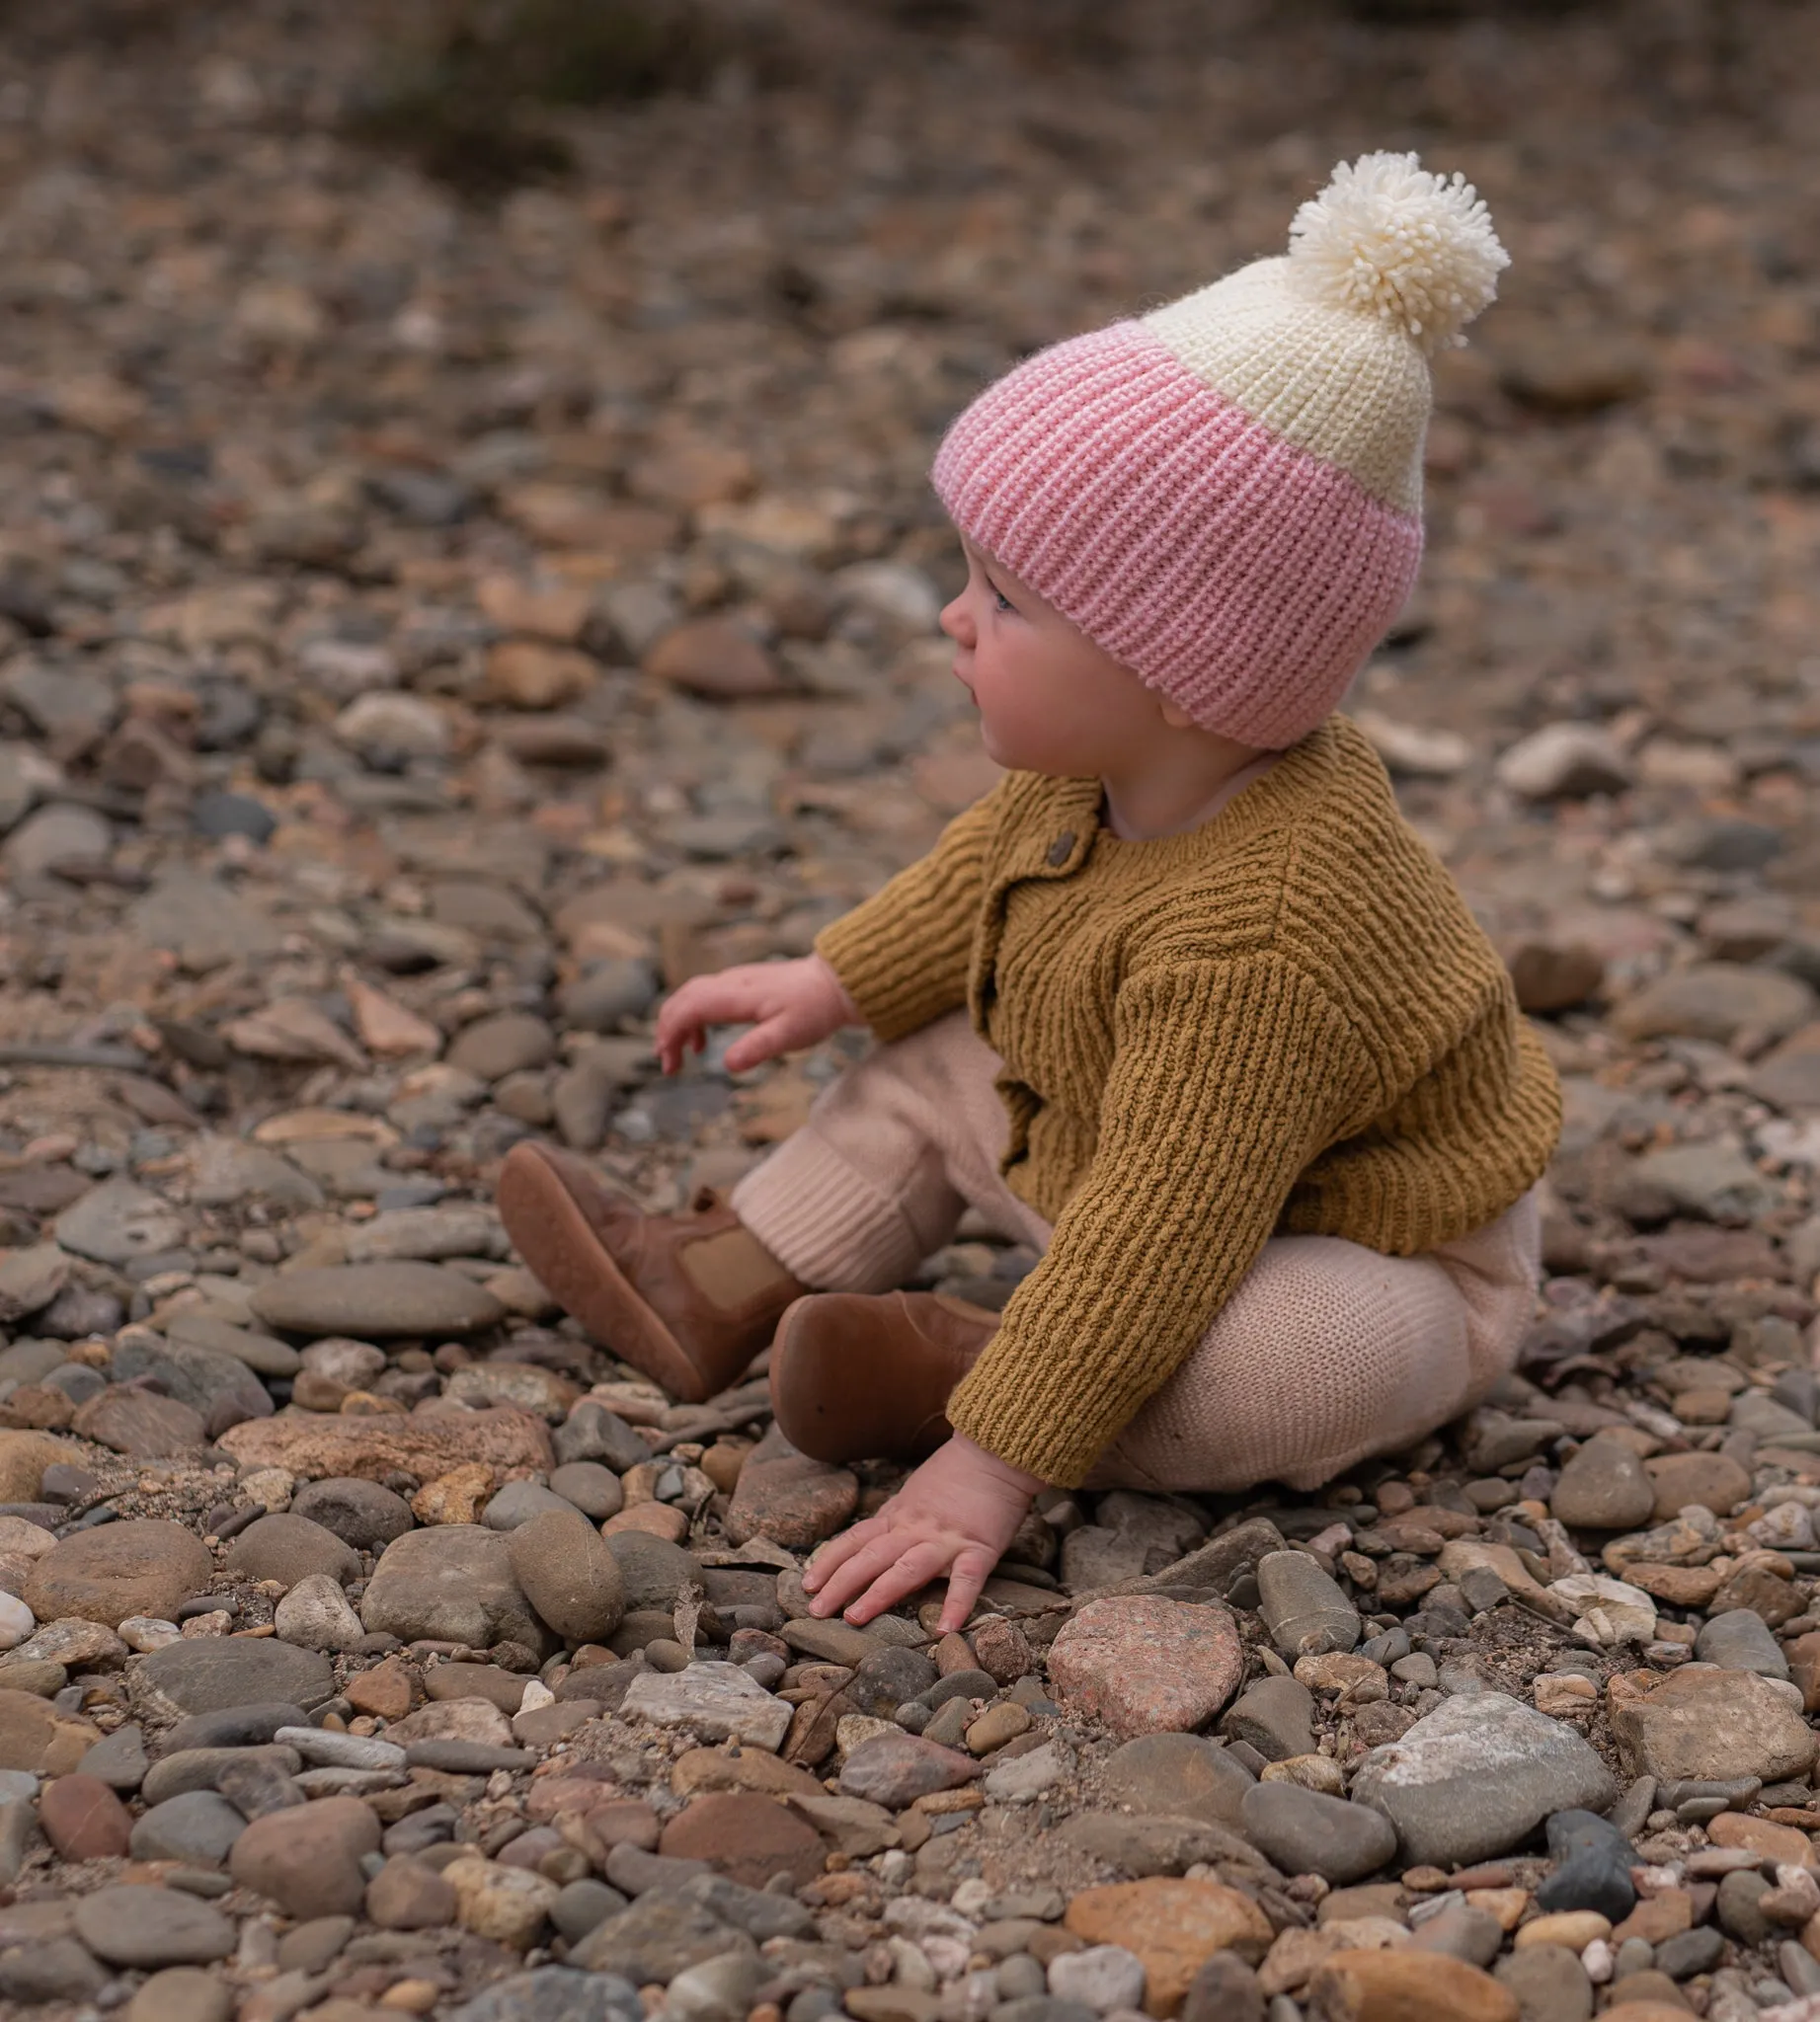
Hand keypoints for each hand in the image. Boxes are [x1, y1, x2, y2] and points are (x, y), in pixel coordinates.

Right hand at [654, 954, 857, 1075]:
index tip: (669, 1063)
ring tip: (677, 1057)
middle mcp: (730, 982)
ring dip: (677, 1024)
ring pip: (691, 996)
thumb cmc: (814, 1010)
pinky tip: (701, 1042)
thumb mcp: (789, 1035)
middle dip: (667, 1030)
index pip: (689, 1008)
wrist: (835, 982)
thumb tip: (728, 1065)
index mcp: (737, 995)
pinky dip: (692, 1018)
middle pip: (683, 999)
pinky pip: (704, 996)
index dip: (671, 1034)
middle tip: (668, 1065)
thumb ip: (758, 1048)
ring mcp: (735, 980)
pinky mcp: (741, 984)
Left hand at [802, 1433, 1040, 1634]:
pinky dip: (956, 1605)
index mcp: (899, 1516)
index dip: (829, 1562)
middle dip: (839, 1584)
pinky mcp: (979, 1548)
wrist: (995, 1453)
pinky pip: (966, 1580)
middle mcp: (915, 1529)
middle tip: (815, 1611)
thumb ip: (895, 1518)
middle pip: (870, 1557)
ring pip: (905, 1568)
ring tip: (853, 1618)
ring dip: (877, 1594)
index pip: (856, 1540)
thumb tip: (870, 1541)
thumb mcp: (915, 1492)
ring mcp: (946, 1539)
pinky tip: (946, 1631)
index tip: (807, 1584)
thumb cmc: (957, 1472)